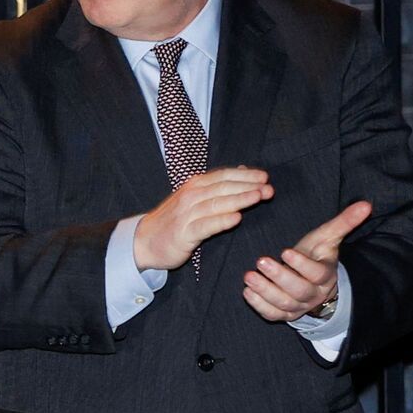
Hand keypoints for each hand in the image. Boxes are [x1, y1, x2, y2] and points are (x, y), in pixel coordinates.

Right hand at [133, 167, 273, 270]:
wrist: (144, 241)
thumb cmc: (174, 220)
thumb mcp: (193, 198)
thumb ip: (217, 186)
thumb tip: (244, 171)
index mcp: (194, 186)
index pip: (222, 176)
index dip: (244, 175)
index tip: (264, 177)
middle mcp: (190, 196)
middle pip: (222, 188)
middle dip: (247, 187)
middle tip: (269, 188)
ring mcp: (186, 214)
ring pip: (216, 204)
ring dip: (239, 199)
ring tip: (258, 197)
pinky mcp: (184, 234)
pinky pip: (205, 226)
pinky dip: (221, 221)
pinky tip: (236, 218)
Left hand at [242, 201, 370, 321]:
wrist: (313, 280)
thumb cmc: (317, 254)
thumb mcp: (328, 237)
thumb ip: (344, 222)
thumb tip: (366, 204)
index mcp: (326, 274)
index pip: (316, 273)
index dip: (301, 264)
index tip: (285, 251)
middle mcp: (314, 293)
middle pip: (299, 290)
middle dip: (279, 277)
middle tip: (261, 261)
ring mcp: (299, 306)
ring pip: (284, 304)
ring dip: (265, 291)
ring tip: (248, 276)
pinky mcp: (285, 314)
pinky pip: (273, 315)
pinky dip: (259, 305)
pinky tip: (247, 292)